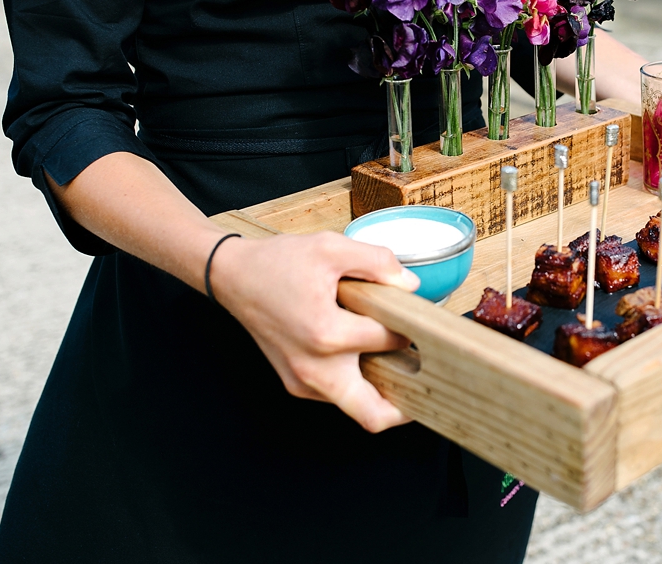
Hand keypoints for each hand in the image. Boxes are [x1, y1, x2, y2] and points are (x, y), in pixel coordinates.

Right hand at [208, 232, 419, 432]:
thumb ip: (377, 262)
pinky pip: (337, 395)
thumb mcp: (332, 247)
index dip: (412, 328)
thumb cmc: (278, 262)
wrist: (234, 277)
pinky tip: (367, 355)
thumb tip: (410, 285)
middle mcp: (313, 369)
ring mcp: (302, 382)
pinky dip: (358, 382)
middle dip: (406, 406)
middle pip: (373, 415)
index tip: (422, 321)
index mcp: (325, 334)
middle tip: (427, 383)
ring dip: (381, 390)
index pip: (388, 340)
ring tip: (398, 361)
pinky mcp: (296, 383)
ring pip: (356, 407)